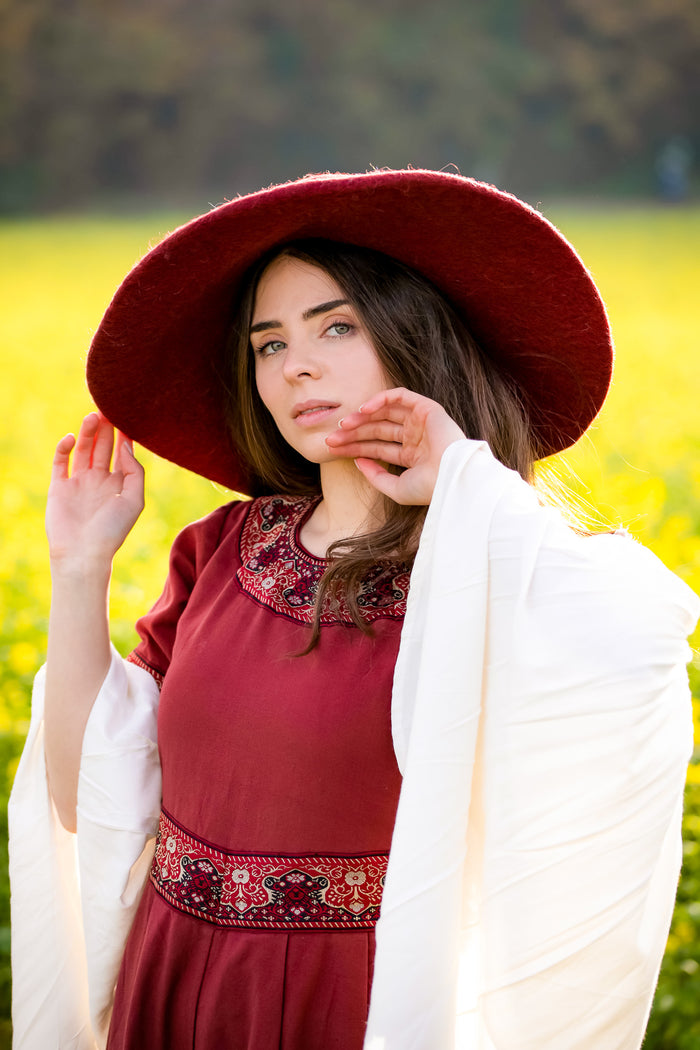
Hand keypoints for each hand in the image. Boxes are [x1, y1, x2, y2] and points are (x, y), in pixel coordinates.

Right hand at [46, 412, 144, 568]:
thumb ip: (134, 472)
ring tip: (93, 415)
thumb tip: (126, 447)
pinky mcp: (59, 487)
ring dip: (88, 432)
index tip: (127, 416)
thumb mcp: (133, 500)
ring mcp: (78, 482)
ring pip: (84, 450)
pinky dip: (64, 448)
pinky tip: (72, 438)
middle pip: (103, 447)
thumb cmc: (112, 531)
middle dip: (106, 428)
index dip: (124, 435)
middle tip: (108, 408)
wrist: (83, 554)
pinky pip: (60, 462)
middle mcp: (99, 481)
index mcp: (119, 484)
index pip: (122, 453)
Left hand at [325, 388, 465, 504]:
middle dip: (353, 433)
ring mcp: (421, 423)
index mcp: (411, 457)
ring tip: (344, 425)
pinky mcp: (427, 409)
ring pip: (385, 413)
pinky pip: (400, 396)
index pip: (377, 447)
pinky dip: (380, 399)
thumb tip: (357, 461)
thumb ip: (376, 476)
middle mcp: (416, 438)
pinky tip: (363, 410)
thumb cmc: (428, 488)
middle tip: (332, 437)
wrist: (452, 478)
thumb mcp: (395, 488)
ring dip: (363, 417)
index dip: (354, 447)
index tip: (333, 448)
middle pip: (377, 430)